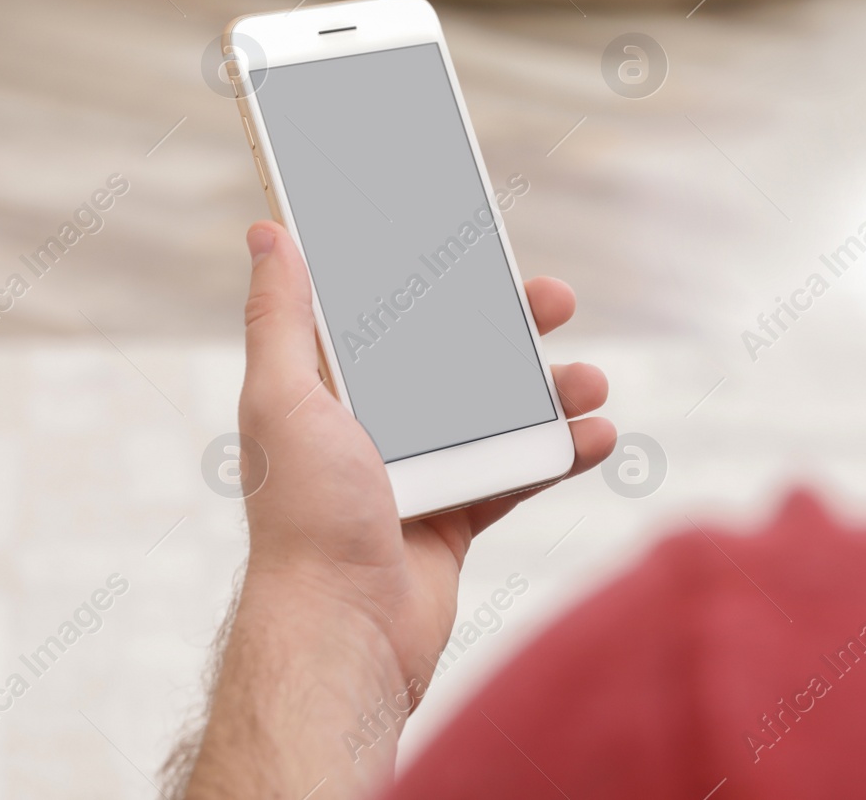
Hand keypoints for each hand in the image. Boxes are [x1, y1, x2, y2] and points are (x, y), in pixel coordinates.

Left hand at [182, 222, 615, 798]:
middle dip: (510, 325)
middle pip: (455, 355)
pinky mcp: (457, 515)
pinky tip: (597, 435)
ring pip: (498, 410)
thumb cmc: (305, 518)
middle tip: (555, 299)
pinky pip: (520, 471)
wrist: (344, 631)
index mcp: (332, 389)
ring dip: (551, 389)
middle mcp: (376, 423)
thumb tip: (269, 233)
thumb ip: (281, 317)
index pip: (387, 313)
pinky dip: (562, 451)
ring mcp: (421, 469)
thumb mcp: (284, 399)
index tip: (476, 242)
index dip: (430, 276)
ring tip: (590, 380)